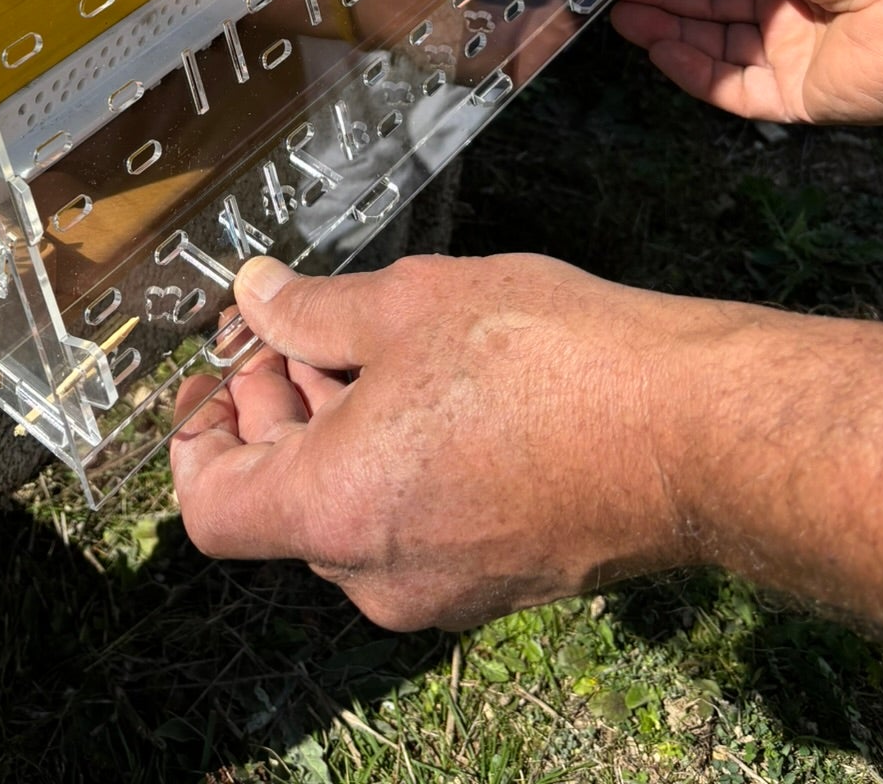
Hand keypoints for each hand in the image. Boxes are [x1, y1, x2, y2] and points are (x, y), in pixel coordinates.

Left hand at [172, 252, 713, 629]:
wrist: (688, 432)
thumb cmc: (546, 359)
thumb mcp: (407, 302)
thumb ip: (312, 308)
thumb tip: (255, 295)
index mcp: (333, 510)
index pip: (210, 505)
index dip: (194, 435)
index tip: (212, 371)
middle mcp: (377, 572)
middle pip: (280, 500)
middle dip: (272, 407)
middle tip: (286, 324)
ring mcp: (443, 586)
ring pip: (349, 509)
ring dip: (334, 427)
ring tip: (360, 338)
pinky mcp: (498, 578)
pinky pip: (411, 523)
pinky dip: (393, 459)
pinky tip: (426, 381)